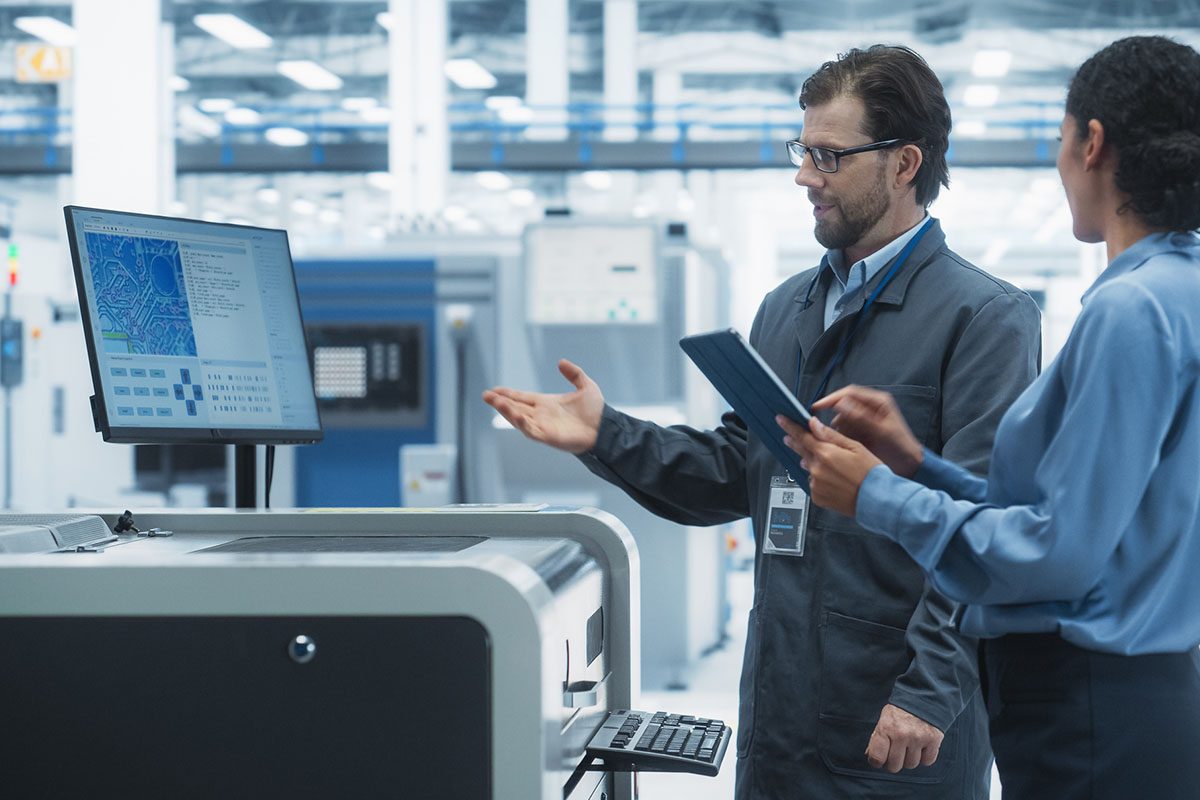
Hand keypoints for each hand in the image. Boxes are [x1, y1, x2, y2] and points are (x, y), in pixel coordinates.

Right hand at [482, 359, 604, 454]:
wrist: (605, 428)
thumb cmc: (596, 411)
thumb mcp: (586, 386)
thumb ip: (574, 373)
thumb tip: (561, 362)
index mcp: (546, 403)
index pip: (522, 397)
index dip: (508, 394)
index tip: (494, 389)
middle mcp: (541, 415)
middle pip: (515, 407)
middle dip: (499, 402)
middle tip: (485, 395)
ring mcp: (543, 426)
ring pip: (518, 418)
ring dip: (506, 410)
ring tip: (494, 401)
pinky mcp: (547, 436)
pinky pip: (529, 429)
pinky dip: (520, 422)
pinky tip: (513, 414)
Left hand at [777, 415, 880, 516]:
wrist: (877, 500)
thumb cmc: (870, 473)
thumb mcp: (855, 447)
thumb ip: (831, 435)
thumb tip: (814, 424)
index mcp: (826, 454)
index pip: (802, 436)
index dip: (790, 427)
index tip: (781, 420)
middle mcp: (817, 469)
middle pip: (801, 452)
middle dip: (795, 443)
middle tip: (789, 438)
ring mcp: (816, 484)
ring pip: (809, 468)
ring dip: (814, 464)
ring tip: (833, 467)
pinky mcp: (817, 497)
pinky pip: (814, 484)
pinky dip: (819, 480)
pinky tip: (834, 481)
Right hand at [812, 385, 923, 477]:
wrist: (908, 466)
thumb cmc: (901, 447)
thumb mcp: (882, 431)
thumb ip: (862, 417)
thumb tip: (841, 404)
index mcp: (878, 402)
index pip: (850, 393)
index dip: (832, 398)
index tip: (817, 407)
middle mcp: (869, 408)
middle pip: (843, 406)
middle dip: (835, 418)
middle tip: (825, 430)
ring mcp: (863, 420)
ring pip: (841, 420)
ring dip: (838, 430)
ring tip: (842, 442)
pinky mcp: (859, 432)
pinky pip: (844, 431)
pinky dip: (840, 437)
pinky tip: (843, 446)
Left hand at [866, 703, 943, 772]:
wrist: (923, 696)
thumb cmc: (901, 710)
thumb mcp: (884, 719)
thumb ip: (877, 738)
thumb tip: (870, 756)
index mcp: (886, 728)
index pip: (876, 758)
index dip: (876, 762)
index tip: (879, 759)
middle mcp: (902, 734)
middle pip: (894, 766)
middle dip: (893, 762)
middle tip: (895, 753)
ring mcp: (918, 738)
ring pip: (911, 765)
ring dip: (910, 758)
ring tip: (910, 745)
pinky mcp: (933, 740)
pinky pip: (927, 761)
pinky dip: (925, 757)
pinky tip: (921, 746)